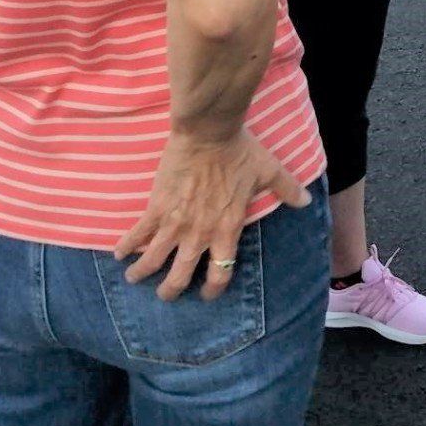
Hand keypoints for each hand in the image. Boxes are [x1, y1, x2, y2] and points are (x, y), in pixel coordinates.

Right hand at [115, 128, 308, 300]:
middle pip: (181, 277)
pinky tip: (119, 253)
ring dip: (142, 273)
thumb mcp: (269, 171)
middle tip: (165, 294)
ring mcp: (175, 223)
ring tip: (133, 277)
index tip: (205, 293)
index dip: (212, 289)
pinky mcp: (156, 208)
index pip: (220, 273)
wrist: (209, 132)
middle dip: (170, 290)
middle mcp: (200, 234)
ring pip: (153, 261)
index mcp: (227, 229)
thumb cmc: (240, 151)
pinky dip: (126, 247)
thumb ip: (287, 190)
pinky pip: (137, 234)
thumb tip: (307, 201)